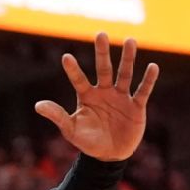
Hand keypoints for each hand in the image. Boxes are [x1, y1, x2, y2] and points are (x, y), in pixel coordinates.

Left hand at [36, 33, 158, 161]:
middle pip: (104, 69)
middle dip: (102, 52)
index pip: (78, 80)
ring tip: (130, 41)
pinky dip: (148, 80)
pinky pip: (143, 91)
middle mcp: (104, 92)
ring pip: (125, 74)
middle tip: (100, 34)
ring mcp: (121, 97)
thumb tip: (37, 105)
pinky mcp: (136, 106)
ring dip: (128, 59)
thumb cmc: (88, 142)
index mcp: (87, 96)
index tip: (66, 57)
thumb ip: (57, 116)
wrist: (109, 156)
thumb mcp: (71, 130)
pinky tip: (153, 66)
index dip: (73, 70)